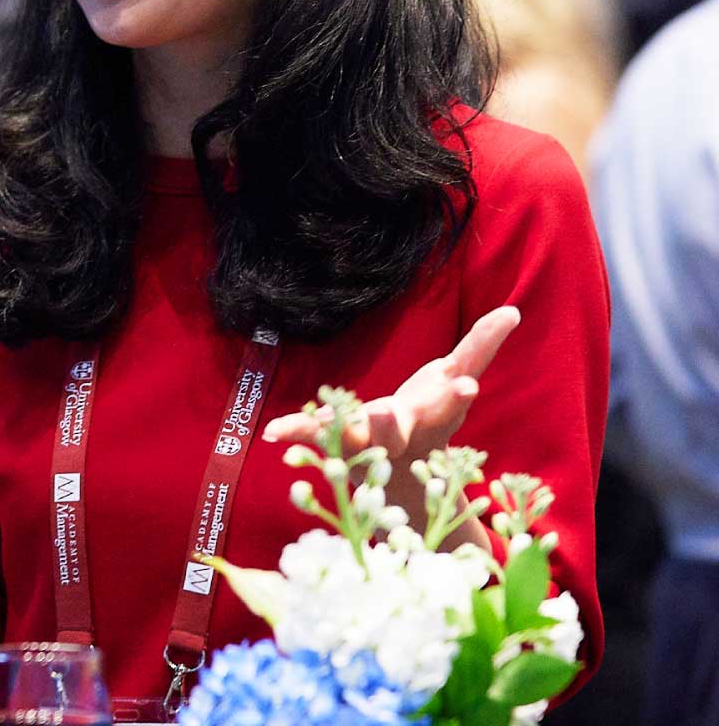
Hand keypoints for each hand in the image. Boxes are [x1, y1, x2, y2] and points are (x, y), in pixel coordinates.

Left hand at [261, 306, 520, 543]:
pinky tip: (274, 432)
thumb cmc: (430, 416)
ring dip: (336, 434)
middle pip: (395, 433)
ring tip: (318, 426)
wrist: (404, 475)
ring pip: (351, 442)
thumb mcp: (454, 380)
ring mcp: (364, 442)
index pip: (447, 406)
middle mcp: (399, 437)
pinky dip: (296, 432)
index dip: (456, 396)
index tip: (466, 385)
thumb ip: (481, 347)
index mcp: (432, 419)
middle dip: (390, 425)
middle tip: (385, 412)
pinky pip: (314, 436)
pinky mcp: (337, 440)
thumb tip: (513, 311)